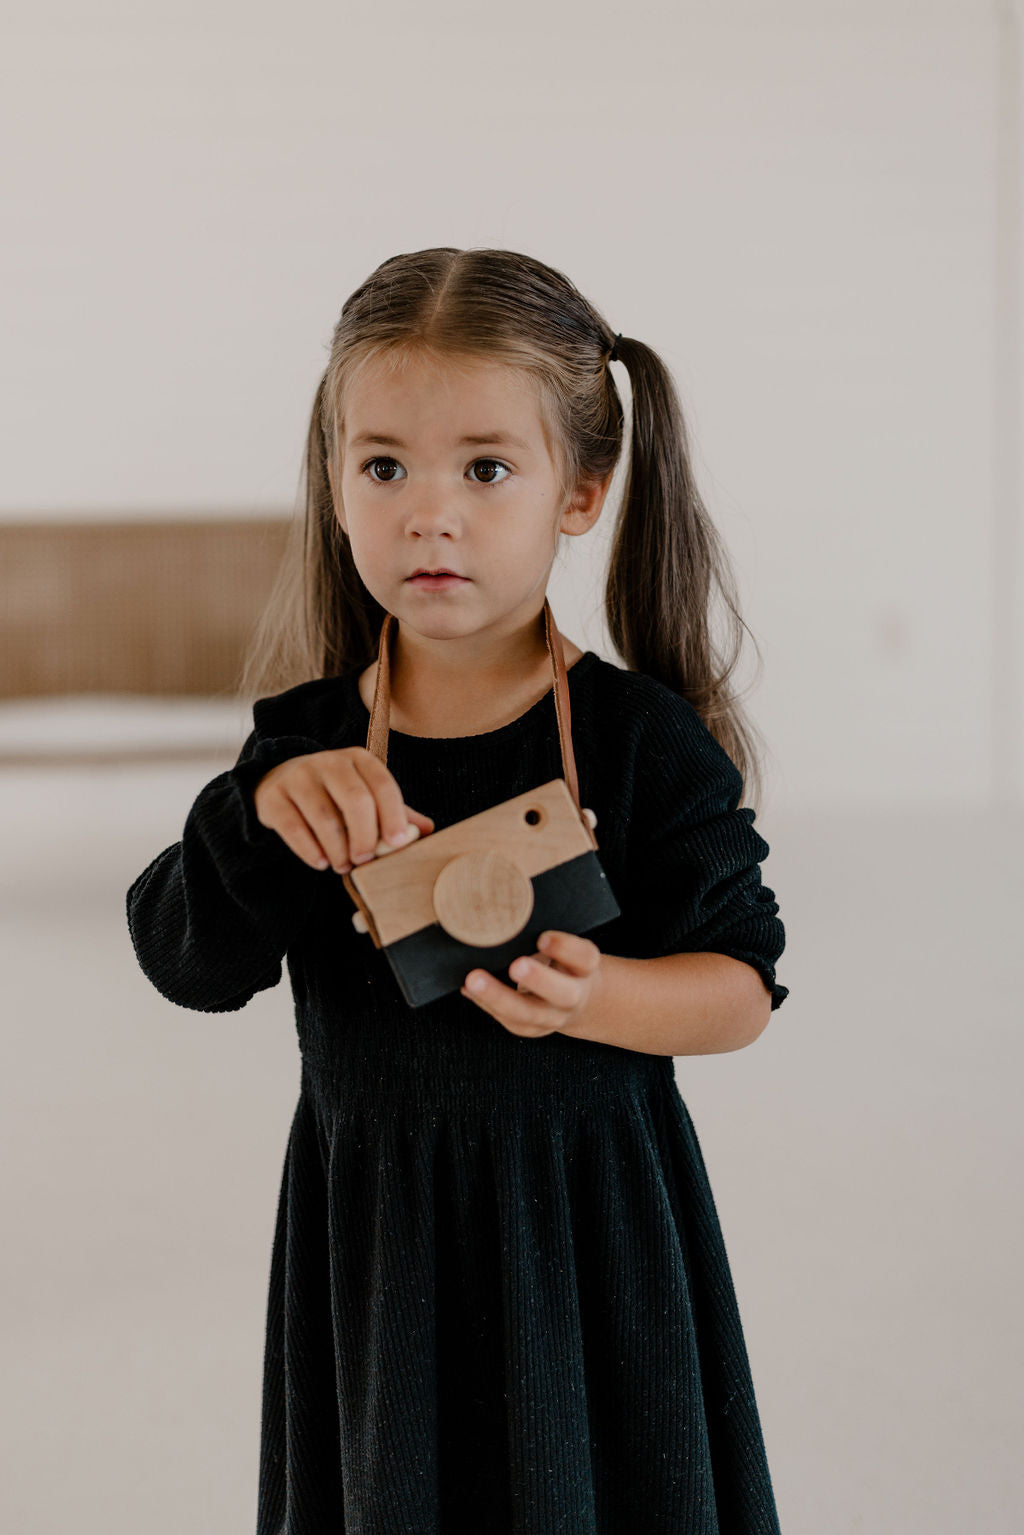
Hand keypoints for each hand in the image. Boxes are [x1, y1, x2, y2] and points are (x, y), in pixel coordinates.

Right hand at [252, 746, 434, 871]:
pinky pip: (294, 827)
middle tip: (365, 860)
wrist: (281, 781)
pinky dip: (310, 850)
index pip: (383, 784)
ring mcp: (298, 777)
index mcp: (359, 759)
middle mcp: (329, 762)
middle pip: (355, 800)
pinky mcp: (273, 797)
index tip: (398, 843)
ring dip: (338, 849)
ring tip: (343, 865)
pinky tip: (321, 862)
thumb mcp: (366, 795)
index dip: (393, 815)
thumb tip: (428, 831)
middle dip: (365, 835)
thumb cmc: (336, 795)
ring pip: (324, 817)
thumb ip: (396, 812)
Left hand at [460, 930, 602, 1037]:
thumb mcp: (564, 946)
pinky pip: (506, 1019)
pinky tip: (467, 989)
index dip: (565, 948)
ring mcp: (552, 1017)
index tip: (542, 938)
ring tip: (474, 980)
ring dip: (498, 996)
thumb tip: (507, 907)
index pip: (584, 958)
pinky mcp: (529, 1028)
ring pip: (528, 1014)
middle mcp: (573, 996)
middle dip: (539, 980)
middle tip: (516, 966)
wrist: (576, 1001)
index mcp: (584, 969)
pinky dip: (484, 1002)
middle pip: (564, 993)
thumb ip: (543, 932)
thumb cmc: (563, 962)